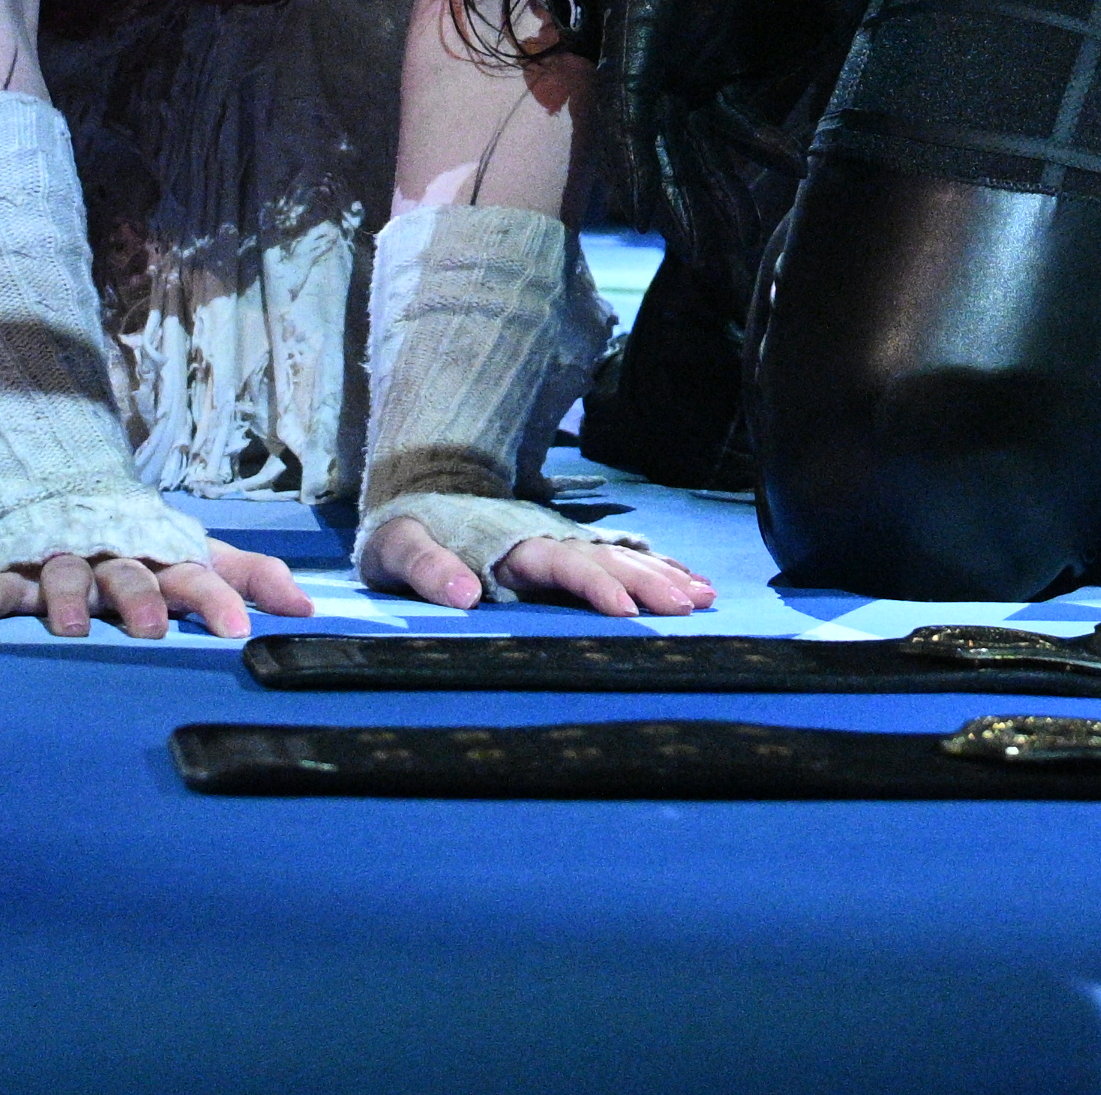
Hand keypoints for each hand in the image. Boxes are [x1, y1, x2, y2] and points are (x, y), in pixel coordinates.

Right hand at [0, 541, 314, 640]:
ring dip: (65, 600)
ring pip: (65, 579)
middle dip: (142, 601)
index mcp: (162, 556)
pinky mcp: (13, 570)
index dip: (219, 600)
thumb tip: (310, 610)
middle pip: (131, 577)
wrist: (68, 488)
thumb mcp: (198, 553)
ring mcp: (62, 562)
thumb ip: (251, 577)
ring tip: (67, 628)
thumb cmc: (144, 540)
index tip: (240, 630)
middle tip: (152, 629)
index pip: (197, 576)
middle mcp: (114, 559)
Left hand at [352, 501, 719, 614]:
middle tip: (690, 608)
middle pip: (605, 560)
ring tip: (703, 596)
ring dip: (662, 573)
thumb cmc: (404, 529)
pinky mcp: (565, 548)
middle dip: (649, 582)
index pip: (561, 564)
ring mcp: (559, 541)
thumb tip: (464, 593)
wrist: (419, 489)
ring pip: (620, 556)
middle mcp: (544, 539)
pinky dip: (656, 565)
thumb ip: (427, 567)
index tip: (626, 611)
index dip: (595, 586)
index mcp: (509, 544)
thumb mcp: (396, 548)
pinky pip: (618, 556)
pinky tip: (689, 579)